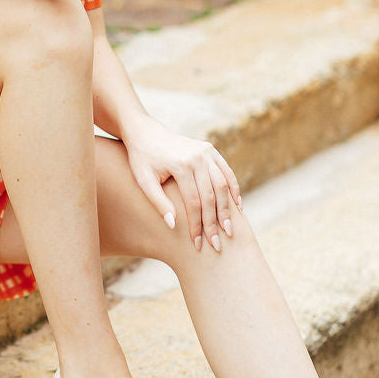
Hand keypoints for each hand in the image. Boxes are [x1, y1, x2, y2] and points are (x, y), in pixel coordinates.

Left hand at [123, 116, 241, 253]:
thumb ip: (158, 203)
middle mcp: (197, 157)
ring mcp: (206, 152)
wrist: (145, 132)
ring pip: (223, 185)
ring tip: (229, 230)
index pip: (193, 202)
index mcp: (180, 164)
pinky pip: (226, 172)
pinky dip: (233, 189)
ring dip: (227, 209)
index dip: (196, 225)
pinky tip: (237, 207)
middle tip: (217, 244)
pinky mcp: (210, 149)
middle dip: (214, 222)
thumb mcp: (144, 181)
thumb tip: (174, 226)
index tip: (197, 244)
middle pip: (211, 196)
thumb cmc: (141, 159)